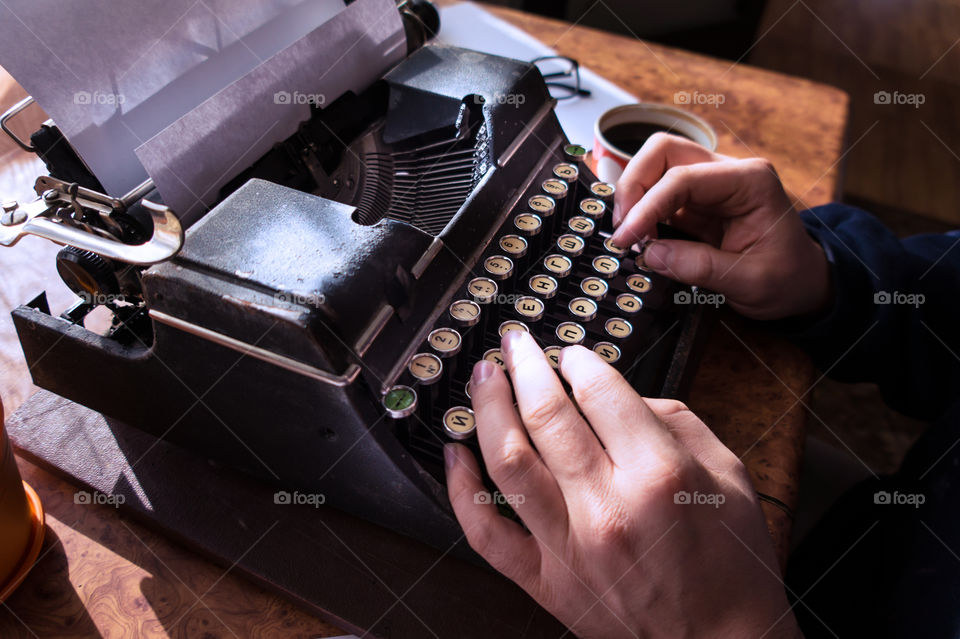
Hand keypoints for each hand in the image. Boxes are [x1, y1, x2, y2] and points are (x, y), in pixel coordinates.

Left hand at [445, 330, 801, 638]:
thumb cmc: (730, 563)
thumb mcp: (729, 474)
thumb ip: (673, 421)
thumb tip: (614, 393)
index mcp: (658, 474)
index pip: (600, 392)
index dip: (579, 360)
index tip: (572, 354)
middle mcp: (607, 506)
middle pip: (547, 415)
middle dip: (525, 365)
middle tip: (514, 342)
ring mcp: (568, 546)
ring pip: (507, 461)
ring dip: (487, 408)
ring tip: (482, 376)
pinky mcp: (544, 581)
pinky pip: (486, 532)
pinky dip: (461, 490)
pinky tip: (454, 454)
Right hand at [609, 133, 830, 320]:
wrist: (804, 283)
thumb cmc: (788, 278)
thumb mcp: (750, 281)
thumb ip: (699, 266)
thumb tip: (651, 255)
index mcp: (750, 181)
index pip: (683, 178)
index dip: (646, 206)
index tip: (626, 237)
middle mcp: (728, 172)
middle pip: (663, 152)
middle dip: (633, 186)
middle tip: (622, 228)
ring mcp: (710, 184)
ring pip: (655, 166)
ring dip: (633, 196)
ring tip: (629, 235)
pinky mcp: (695, 202)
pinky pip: (657, 193)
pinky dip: (640, 211)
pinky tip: (638, 236)